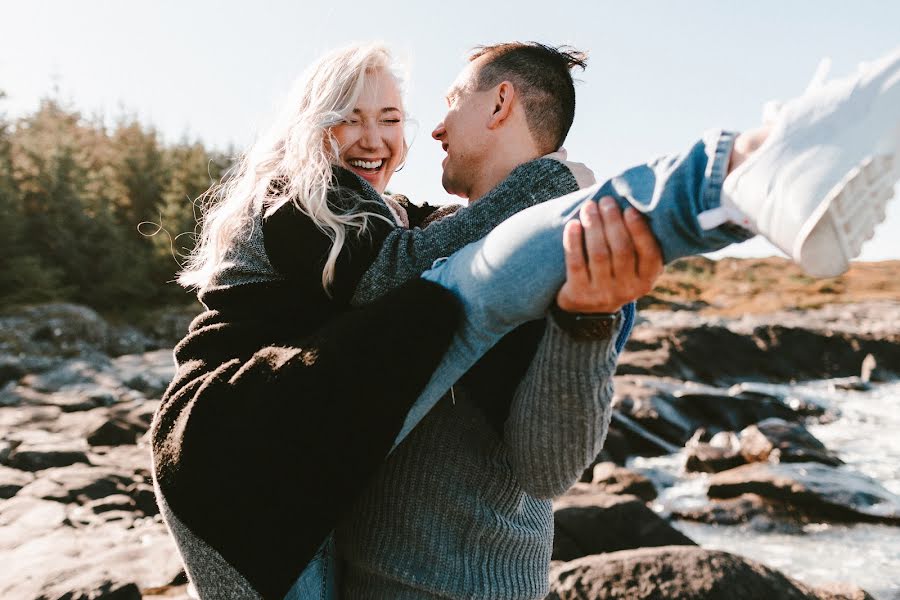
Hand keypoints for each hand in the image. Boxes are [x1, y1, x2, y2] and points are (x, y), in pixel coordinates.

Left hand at [555, 196, 662, 312]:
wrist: (587, 310)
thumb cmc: (613, 273)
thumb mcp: (631, 266)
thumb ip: (636, 242)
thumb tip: (632, 198)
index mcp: (646, 280)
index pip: (648, 253)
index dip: (639, 230)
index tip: (629, 208)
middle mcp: (627, 290)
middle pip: (621, 250)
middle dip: (613, 221)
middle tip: (606, 201)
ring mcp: (602, 294)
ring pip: (598, 254)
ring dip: (593, 226)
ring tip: (589, 207)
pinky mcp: (579, 295)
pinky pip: (576, 263)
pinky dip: (573, 242)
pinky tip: (572, 225)